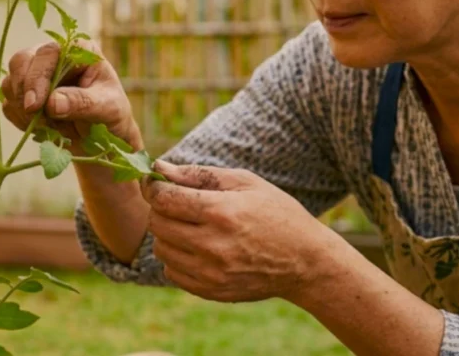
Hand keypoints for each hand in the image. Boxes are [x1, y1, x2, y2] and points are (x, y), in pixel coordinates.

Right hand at [0, 40, 140, 152]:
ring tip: (53, 127)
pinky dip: (21, 120)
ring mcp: (35, 75)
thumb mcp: (108, 108)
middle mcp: (53, 57)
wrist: (104, 139)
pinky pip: (9, 105)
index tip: (34, 105)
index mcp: (77, 50)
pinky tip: (44, 129)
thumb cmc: (112, 116)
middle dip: (24, 93)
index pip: (47, 53)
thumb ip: (82, 103)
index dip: (36, 77)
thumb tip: (51, 103)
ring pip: (10, 84)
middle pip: (20, 62)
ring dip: (24, 110)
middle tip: (39, 120)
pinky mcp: (24, 95)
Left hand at [141, 161, 335, 302]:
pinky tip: (196, 248)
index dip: (152, 187)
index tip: (154, 182)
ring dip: (167, 234)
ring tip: (190, 226)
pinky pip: (171, 272)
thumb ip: (198, 174)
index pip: (164, 199)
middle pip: (157, 224)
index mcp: (221, 212)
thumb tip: (158, 168)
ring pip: (161, 249)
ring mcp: (211, 273)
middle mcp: (213, 245)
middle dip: (160, 209)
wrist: (305, 262)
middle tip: (176, 203)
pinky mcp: (211, 291)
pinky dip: (176, 258)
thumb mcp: (245, 182)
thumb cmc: (275, 213)